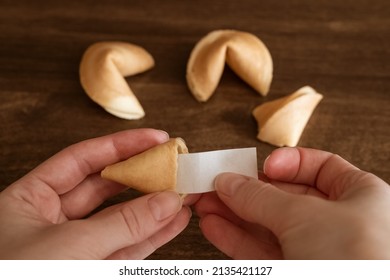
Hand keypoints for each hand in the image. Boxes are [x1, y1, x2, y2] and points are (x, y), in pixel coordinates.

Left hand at [0, 129, 190, 258]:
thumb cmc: (19, 277)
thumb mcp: (70, 247)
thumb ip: (122, 224)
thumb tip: (167, 201)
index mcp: (31, 199)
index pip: (82, 159)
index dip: (121, 145)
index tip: (154, 138)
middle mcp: (53, 218)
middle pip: (106, 186)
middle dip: (142, 175)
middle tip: (174, 164)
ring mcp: (76, 245)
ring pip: (122, 218)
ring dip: (155, 206)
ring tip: (183, 191)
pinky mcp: (94, 267)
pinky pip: (127, 246)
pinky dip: (153, 234)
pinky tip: (174, 220)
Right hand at [195, 147, 389, 258]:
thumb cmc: (356, 260)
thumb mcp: (303, 215)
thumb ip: (261, 196)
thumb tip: (229, 182)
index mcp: (360, 197)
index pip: (322, 167)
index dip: (291, 162)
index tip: (264, 165)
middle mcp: (340, 223)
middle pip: (286, 196)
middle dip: (249, 190)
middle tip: (218, 184)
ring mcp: (316, 250)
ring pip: (269, 225)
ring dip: (234, 214)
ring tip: (206, 204)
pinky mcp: (295, 272)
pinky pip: (262, 251)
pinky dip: (236, 238)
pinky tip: (214, 226)